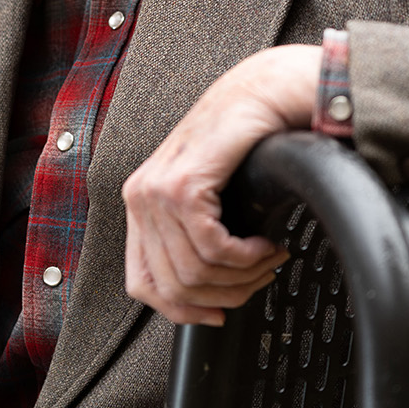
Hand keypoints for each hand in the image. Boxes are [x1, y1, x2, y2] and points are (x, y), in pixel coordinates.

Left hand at [122, 44, 319, 324]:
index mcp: (139, 203)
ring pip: (196, 273)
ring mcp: (156, 191)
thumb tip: (204, 298)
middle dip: (226, 295)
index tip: (218, 315)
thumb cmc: (244, 142)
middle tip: (261, 277)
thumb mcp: (208, 196)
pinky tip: (266, 244)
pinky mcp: (183, 186)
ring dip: (243, 276)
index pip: (142, 285)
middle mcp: (139, 197)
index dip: (181, 311)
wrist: (264, 92)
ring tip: (269, 257)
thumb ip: (192, 236)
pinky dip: (247, 257)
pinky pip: (214, 249)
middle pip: (174, 287)